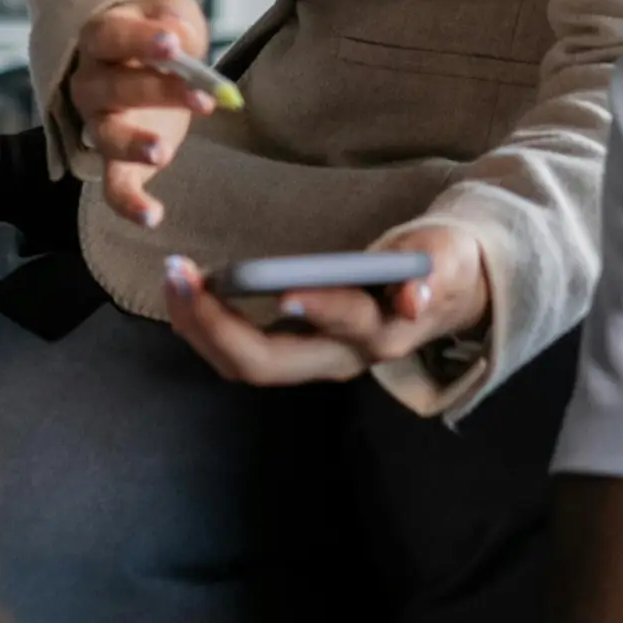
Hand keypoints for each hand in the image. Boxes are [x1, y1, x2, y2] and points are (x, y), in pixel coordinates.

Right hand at [67, 0, 220, 229]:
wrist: (145, 64)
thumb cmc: (158, 36)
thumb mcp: (172, 14)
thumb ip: (175, 18)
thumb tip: (179, 38)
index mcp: (99, 39)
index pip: (111, 36)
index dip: (140, 40)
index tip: (174, 46)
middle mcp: (90, 83)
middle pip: (113, 87)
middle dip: (159, 92)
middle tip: (202, 98)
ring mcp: (99, 125)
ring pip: (105, 137)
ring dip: (133, 145)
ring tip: (163, 153)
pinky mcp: (116, 161)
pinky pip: (113, 186)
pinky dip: (128, 204)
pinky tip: (153, 216)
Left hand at [159, 222, 491, 392]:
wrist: (443, 295)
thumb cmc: (442, 266)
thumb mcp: (448, 258)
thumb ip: (432, 271)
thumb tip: (412, 299)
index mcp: (383, 332)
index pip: (345, 325)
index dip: (317, 310)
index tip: (282, 291)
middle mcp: (342, 356)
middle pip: (270, 362)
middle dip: (218, 324)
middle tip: (183, 275)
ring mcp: (315, 359)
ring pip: (246, 364)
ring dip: (201, 327)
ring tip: (174, 278)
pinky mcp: (296, 351)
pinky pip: (240, 353)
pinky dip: (206, 325)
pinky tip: (186, 293)